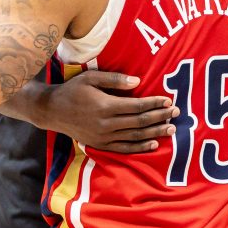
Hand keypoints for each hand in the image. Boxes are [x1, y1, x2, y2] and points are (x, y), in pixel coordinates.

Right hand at [32, 71, 178, 152]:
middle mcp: (106, 124)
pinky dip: (140, 147)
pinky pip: (124, 148)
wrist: (52, 111)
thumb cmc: (72, 90)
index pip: (137, 106)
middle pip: (139, 122)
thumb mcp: (91, 78)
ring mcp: (103, 137)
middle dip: (160, 117)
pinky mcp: (100, 145)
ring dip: (155, 132)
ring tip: (171, 128)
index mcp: (105, 106)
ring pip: (135, 136)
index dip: (155, 104)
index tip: (168, 100)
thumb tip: (138, 82)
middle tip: (176, 112)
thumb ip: (115, 80)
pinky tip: (153, 144)